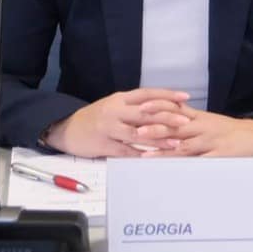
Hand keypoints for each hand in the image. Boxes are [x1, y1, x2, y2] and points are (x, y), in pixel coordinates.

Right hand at [42, 88, 191, 157]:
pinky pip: (125, 150)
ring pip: (137, 132)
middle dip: (167, 117)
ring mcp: (108, 127)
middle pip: (145, 112)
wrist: (66, 128)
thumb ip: (134, 106)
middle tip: (186, 121)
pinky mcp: (103, 144)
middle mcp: (115, 110)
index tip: (185, 98)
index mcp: (120, 98)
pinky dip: (140, 154)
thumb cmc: (95, 117)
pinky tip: (154, 158)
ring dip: (158, 139)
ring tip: (176, 143)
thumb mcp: (114, 105)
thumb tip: (162, 107)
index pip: (147, 93)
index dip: (167, 95)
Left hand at [144, 109, 252, 156]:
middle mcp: (202, 127)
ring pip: (184, 146)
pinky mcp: (218, 157)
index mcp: (199, 117)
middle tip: (137, 130)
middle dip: (155, 129)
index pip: (175, 109)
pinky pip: (199, 162)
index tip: (141, 106)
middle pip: (176, 127)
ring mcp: (210, 142)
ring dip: (164, 150)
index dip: (158, 107)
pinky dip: (185, 165)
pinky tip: (173, 169)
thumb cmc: (229, 129)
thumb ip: (187, 118)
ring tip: (146, 154)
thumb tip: (166, 116)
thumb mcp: (208, 119)